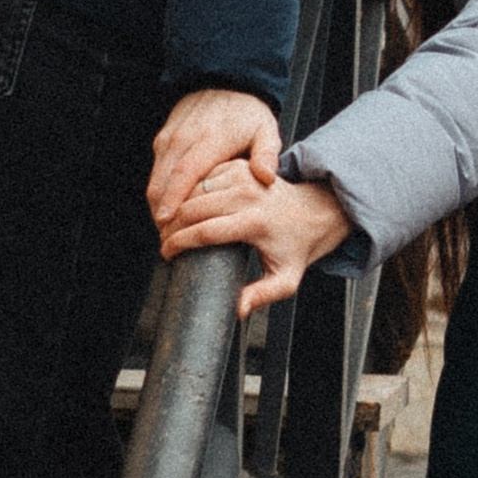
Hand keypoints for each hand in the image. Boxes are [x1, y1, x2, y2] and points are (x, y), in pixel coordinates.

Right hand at [148, 87, 280, 236]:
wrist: (224, 83)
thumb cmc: (247, 113)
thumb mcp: (266, 131)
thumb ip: (267, 155)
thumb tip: (266, 177)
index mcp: (210, 140)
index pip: (185, 174)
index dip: (173, 200)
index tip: (167, 223)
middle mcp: (184, 139)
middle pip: (163, 181)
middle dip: (161, 213)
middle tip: (168, 240)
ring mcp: (170, 138)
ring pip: (155, 178)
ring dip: (157, 205)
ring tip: (167, 232)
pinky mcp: (163, 140)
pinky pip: (156, 170)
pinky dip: (159, 192)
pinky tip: (169, 211)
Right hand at [158, 159, 351, 314]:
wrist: (314, 212)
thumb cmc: (296, 247)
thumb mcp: (285, 279)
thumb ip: (262, 295)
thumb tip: (238, 310)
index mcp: (255, 222)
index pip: (205, 231)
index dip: (179, 244)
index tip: (167, 254)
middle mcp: (248, 195)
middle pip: (193, 208)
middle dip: (171, 226)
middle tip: (163, 241)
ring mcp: (243, 177)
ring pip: (194, 190)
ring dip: (176, 207)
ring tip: (168, 227)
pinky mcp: (239, 166)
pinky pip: (203, 177)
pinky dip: (188, 191)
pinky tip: (182, 207)